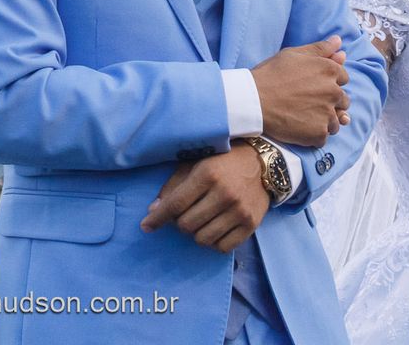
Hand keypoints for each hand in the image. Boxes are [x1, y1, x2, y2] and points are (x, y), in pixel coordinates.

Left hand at [141, 144, 269, 252]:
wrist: (262, 164)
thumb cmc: (222, 162)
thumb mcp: (195, 164)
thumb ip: (173, 186)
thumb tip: (153, 209)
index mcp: (207, 174)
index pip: (176, 204)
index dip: (157, 218)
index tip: (146, 226)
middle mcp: (224, 193)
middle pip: (187, 225)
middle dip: (179, 223)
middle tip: (184, 214)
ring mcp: (239, 211)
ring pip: (203, 239)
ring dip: (196, 233)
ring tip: (200, 220)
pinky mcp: (251, 224)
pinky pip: (222, 247)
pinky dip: (213, 242)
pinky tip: (214, 228)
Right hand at [250, 37, 351, 146]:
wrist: (253, 100)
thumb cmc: (271, 74)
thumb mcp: (293, 54)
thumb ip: (320, 48)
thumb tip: (339, 41)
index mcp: (329, 70)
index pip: (343, 78)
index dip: (329, 82)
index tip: (313, 86)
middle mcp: (334, 92)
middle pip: (343, 101)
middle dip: (330, 102)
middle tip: (308, 102)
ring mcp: (327, 114)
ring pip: (336, 121)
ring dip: (325, 120)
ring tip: (304, 116)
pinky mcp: (319, 133)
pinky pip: (324, 136)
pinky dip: (314, 134)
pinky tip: (300, 127)